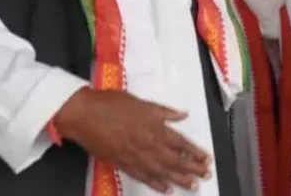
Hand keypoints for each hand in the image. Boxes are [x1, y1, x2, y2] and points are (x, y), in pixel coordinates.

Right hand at [54, 88, 212, 193]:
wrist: (84, 115)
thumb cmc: (112, 104)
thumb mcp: (143, 103)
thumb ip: (164, 112)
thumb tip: (183, 115)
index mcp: (155, 128)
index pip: (181, 143)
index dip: (195, 152)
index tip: (206, 158)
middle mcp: (148, 145)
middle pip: (175, 160)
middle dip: (192, 169)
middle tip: (205, 175)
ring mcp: (135, 157)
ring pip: (162, 172)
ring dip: (179, 179)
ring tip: (193, 186)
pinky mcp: (123, 164)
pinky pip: (143, 177)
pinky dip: (156, 184)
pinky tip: (166, 189)